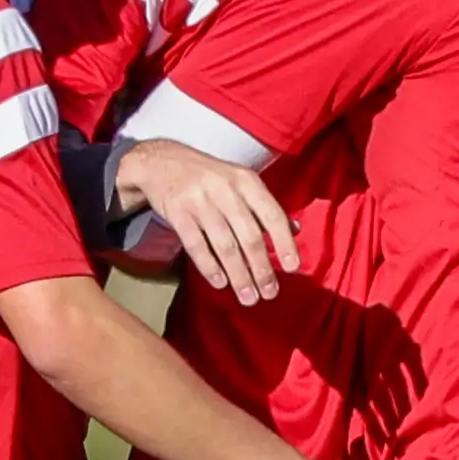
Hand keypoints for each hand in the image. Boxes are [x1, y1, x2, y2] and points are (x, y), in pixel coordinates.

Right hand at [117, 141, 298, 302]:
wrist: (162, 161)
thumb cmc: (210, 177)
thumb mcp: (241, 182)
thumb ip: (266, 207)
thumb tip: (296, 230)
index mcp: (246, 181)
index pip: (272, 214)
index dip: (284, 242)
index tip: (292, 268)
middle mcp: (226, 189)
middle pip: (249, 236)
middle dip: (261, 268)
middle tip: (269, 293)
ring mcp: (200, 201)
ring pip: (225, 245)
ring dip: (239, 275)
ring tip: (248, 298)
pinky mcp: (177, 212)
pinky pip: (196, 245)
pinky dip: (209, 266)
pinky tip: (220, 283)